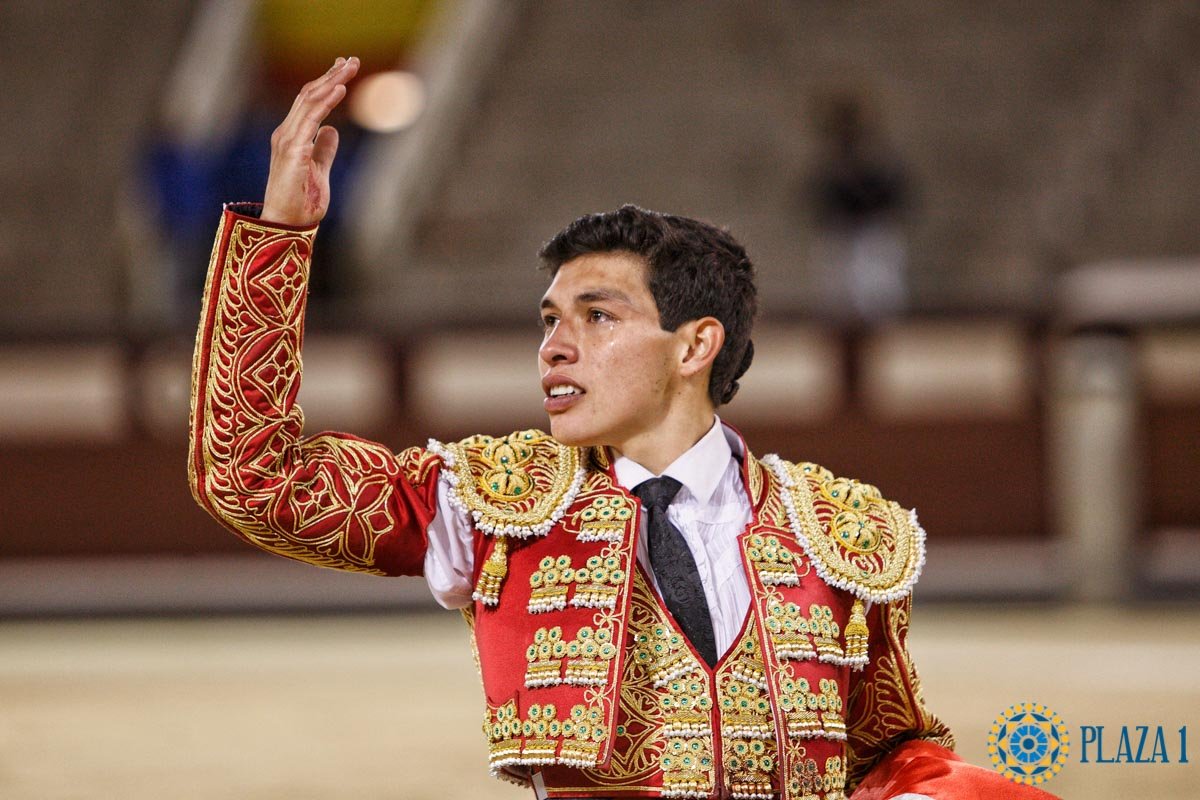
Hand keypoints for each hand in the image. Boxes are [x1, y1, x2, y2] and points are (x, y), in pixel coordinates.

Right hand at [261, 57, 359, 225]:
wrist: (285, 225)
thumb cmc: (300, 204)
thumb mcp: (319, 172)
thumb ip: (324, 151)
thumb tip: (332, 132)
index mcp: (293, 137)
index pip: (309, 102)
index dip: (326, 83)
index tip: (342, 67)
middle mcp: (287, 133)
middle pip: (309, 95)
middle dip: (331, 75)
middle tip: (351, 60)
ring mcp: (288, 140)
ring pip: (309, 101)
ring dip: (331, 82)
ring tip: (349, 67)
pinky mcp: (293, 150)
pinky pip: (310, 119)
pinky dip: (325, 102)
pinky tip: (340, 89)